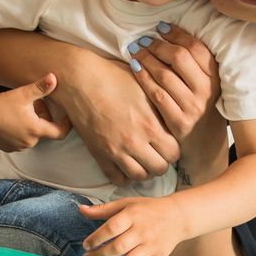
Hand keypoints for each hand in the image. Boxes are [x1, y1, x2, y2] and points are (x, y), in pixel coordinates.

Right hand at [0, 75, 68, 152]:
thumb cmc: (3, 103)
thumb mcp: (24, 94)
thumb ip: (41, 87)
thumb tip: (54, 78)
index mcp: (36, 130)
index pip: (59, 133)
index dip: (66, 125)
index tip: (67, 117)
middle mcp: (29, 142)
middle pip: (43, 131)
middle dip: (43, 118)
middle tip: (36, 103)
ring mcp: (17, 146)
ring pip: (31, 136)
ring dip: (31, 125)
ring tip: (23, 111)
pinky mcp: (7, 147)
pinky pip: (20, 140)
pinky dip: (20, 131)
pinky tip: (13, 120)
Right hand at [49, 50, 179, 182]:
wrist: (81, 80)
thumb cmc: (114, 78)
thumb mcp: (145, 88)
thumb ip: (161, 108)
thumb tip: (174, 119)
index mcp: (150, 125)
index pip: (174, 152)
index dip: (173, 149)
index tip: (168, 143)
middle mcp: (135, 141)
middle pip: (160, 168)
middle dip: (161, 161)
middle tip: (157, 153)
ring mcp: (116, 150)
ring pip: (140, 176)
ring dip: (144, 170)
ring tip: (142, 160)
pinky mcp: (99, 154)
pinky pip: (116, 178)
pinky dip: (124, 176)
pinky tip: (126, 165)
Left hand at [78, 195, 189, 255]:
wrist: (177, 217)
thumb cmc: (148, 210)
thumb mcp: (126, 204)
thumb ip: (103, 209)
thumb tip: (81, 210)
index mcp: (133, 215)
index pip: (111, 228)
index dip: (96, 238)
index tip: (86, 245)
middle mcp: (142, 231)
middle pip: (118, 248)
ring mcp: (151, 246)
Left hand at [126, 25, 221, 144]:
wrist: (205, 143)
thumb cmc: (200, 106)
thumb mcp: (207, 84)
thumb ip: (195, 64)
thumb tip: (170, 32)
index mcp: (215, 77)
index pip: (196, 48)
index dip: (177, 34)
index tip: (161, 27)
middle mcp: (206, 91)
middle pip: (180, 58)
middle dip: (158, 46)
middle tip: (143, 40)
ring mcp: (193, 107)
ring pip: (165, 75)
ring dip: (147, 59)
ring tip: (135, 51)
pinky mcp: (179, 122)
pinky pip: (157, 95)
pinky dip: (143, 79)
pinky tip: (134, 69)